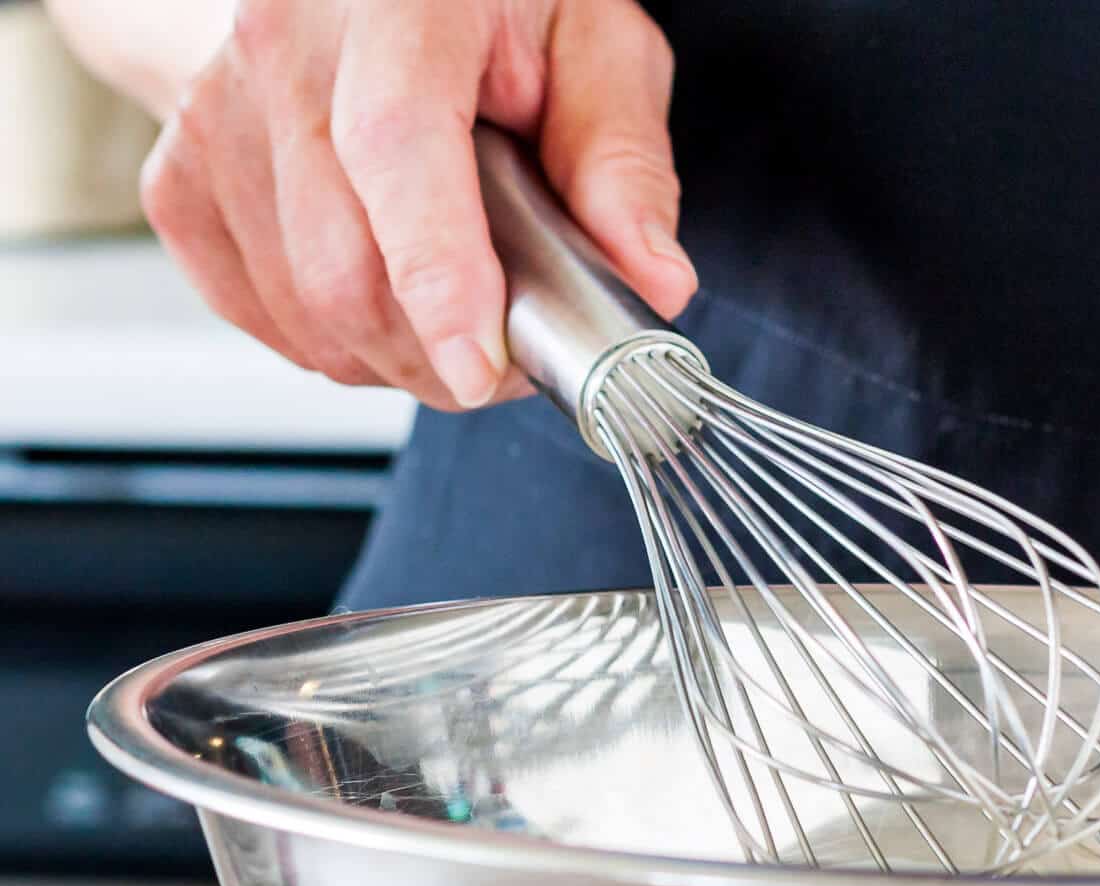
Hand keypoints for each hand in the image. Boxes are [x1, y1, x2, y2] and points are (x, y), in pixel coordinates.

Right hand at [140, 0, 696, 410]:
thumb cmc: (480, 7)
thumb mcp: (588, 44)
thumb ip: (623, 162)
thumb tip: (651, 280)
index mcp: (396, 4)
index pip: (395, 149)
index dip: (436, 279)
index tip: (478, 367)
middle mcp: (283, 48)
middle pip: (346, 269)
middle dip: (438, 354)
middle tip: (501, 351)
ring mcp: (217, 116)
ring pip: (306, 312)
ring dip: (390, 354)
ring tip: (441, 303)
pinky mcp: (179, 178)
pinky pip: (260, 315)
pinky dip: (329, 339)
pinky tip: (371, 286)